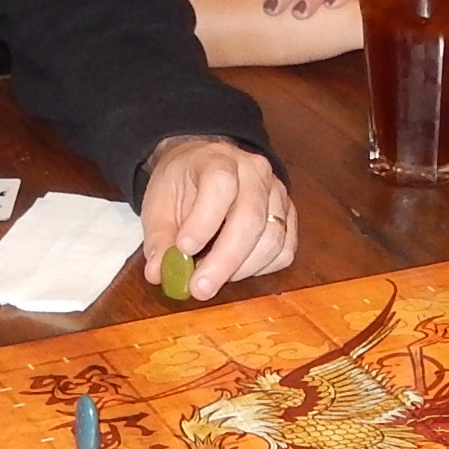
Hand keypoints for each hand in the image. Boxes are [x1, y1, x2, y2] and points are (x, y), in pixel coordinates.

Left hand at [138, 135, 296, 300]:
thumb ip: (158, 238)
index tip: (184, 250)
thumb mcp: (159, 203)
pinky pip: (284, 251)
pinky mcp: (290, 215)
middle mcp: (255, 172)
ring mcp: (278, 193)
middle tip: (200, 288)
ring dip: (241, 269)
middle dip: (224, 261)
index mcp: (219, 160)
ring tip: (212, 279)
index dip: (204, 221)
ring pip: (272, 240)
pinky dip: (261, 269)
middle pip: (250, 219)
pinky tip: (236, 271)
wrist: (206, 165)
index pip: (220, 186)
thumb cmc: (183, 184)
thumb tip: (158, 273)